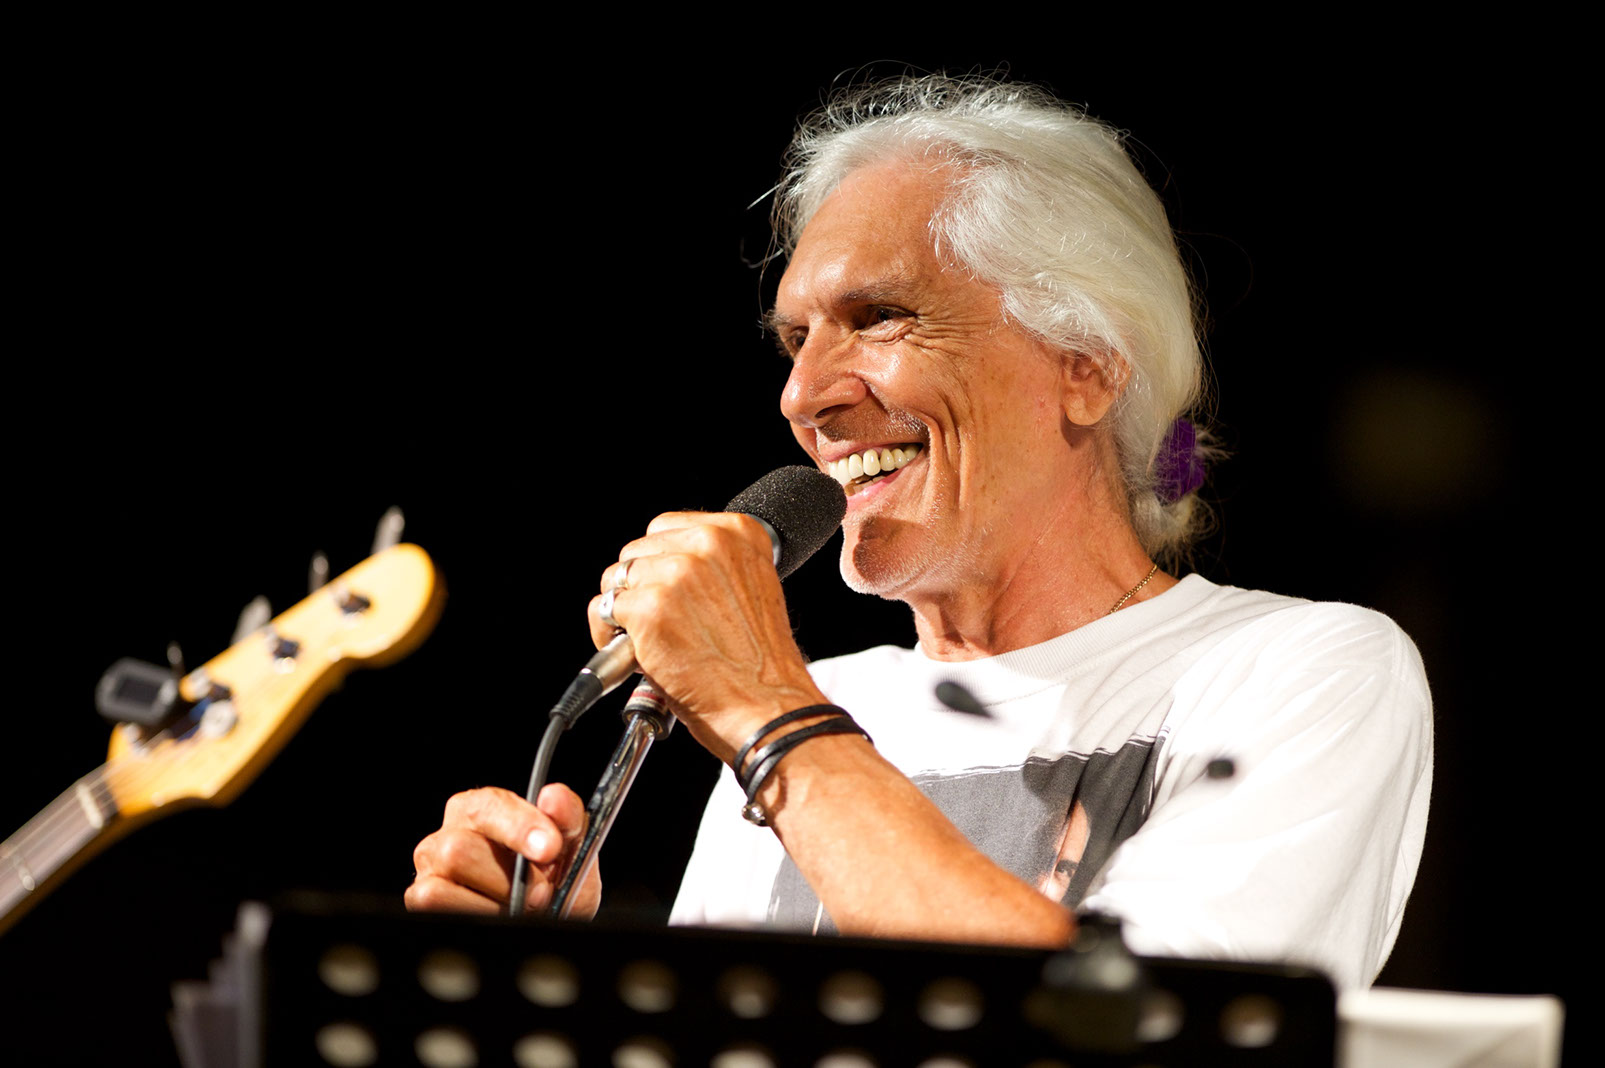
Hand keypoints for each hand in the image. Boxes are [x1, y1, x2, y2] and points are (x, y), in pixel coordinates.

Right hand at [406, 784, 599, 917]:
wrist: (553, 916)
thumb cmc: (554, 878)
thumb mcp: (572, 848)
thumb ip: (568, 817)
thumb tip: (553, 797)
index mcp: (482, 809)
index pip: (488, 806)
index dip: (518, 827)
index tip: (549, 849)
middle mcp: (449, 834)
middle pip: (459, 849)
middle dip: (508, 878)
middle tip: (542, 892)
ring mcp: (432, 869)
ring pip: (442, 883)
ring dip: (492, 901)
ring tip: (521, 906)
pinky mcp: (423, 899)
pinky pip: (435, 906)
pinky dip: (475, 914)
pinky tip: (497, 915)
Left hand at [588, 512, 826, 762]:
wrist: (767, 707)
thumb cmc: (761, 665)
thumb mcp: (750, 591)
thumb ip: (713, 569)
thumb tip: (663, 569)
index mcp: (739, 532)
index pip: (666, 528)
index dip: (658, 564)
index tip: (663, 590)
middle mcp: (708, 544)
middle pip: (636, 551)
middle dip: (638, 588)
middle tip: (655, 624)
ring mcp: (676, 574)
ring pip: (615, 579)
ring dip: (622, 612)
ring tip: (645, 642)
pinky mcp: (650, 607)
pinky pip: (604, 609)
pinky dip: (607, 636)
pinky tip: (634, 657)